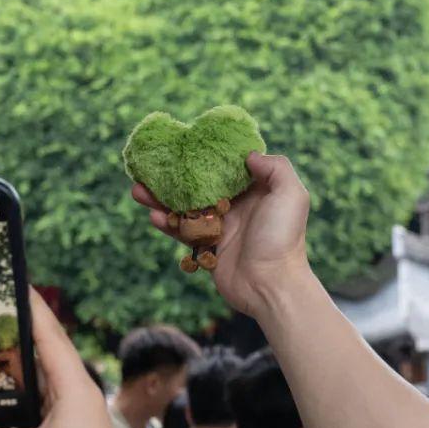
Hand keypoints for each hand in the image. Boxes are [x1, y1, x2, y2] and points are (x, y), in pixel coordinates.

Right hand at [0, 291, 130, 427]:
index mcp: (74, 386)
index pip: (50, 333)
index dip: (29, 306)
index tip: (11, 281)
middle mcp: (78, 395)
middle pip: (45, 353)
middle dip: (14, 335)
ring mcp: (74, 417)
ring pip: (40, 382)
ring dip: (13, 370)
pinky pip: (38, 407)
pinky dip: (16, 399)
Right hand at [132, 152, 311, 317]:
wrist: (272, 285)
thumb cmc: (283, 239)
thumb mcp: (291, 195)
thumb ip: (275, 168)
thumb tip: (248, 155)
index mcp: (254, 191)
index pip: (226, 167)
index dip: (206, 155)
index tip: (185, 142)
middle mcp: (235, 206)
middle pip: (198, 185)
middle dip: (174, 176)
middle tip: (150, 166)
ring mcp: (219, 228)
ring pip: (184, 208)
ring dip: (160, 199)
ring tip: (137, 189)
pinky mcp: (206, 248)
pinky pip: (182, 232)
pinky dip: (166, 224)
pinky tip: (153, 216)